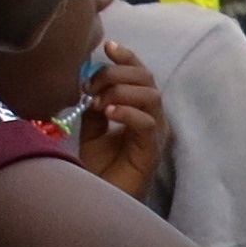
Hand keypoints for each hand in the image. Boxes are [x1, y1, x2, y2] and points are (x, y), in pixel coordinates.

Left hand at [76, 38, 166, 197]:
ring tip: (98, 102)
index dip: (127, 57)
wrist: (100, 200)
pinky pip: (146, 123)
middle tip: (91, 85)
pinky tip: (108, 112)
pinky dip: (127, 112)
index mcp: (141, 109)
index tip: (107, 46)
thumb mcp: (91, 130)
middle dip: (117, 73)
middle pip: (146, 79)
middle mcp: (153, 118)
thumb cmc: (100, 169)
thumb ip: (95, 106)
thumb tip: (90, 83)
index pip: (141, 74)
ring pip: (150, 96)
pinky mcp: (152, 151)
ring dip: (121, 91)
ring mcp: (156, 134)